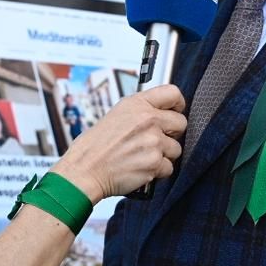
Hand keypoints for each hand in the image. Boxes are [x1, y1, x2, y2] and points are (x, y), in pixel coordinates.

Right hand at [54, 85, 185, 200]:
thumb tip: (160, 114)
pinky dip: (157, 172)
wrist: (85, 171)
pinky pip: (168, 168)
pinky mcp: (155, 163)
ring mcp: (153, 142)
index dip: (177, 104)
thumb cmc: (94, 147)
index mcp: (137, 104)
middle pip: (181, 123)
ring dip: (163, 155)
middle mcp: (148, 120)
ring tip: (143, 156)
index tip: (175, 110)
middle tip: (156, 140)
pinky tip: (141, 168)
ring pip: (176, 148)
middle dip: (172, 133)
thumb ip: (140, 112)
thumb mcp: (115, 115)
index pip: (172, 93)